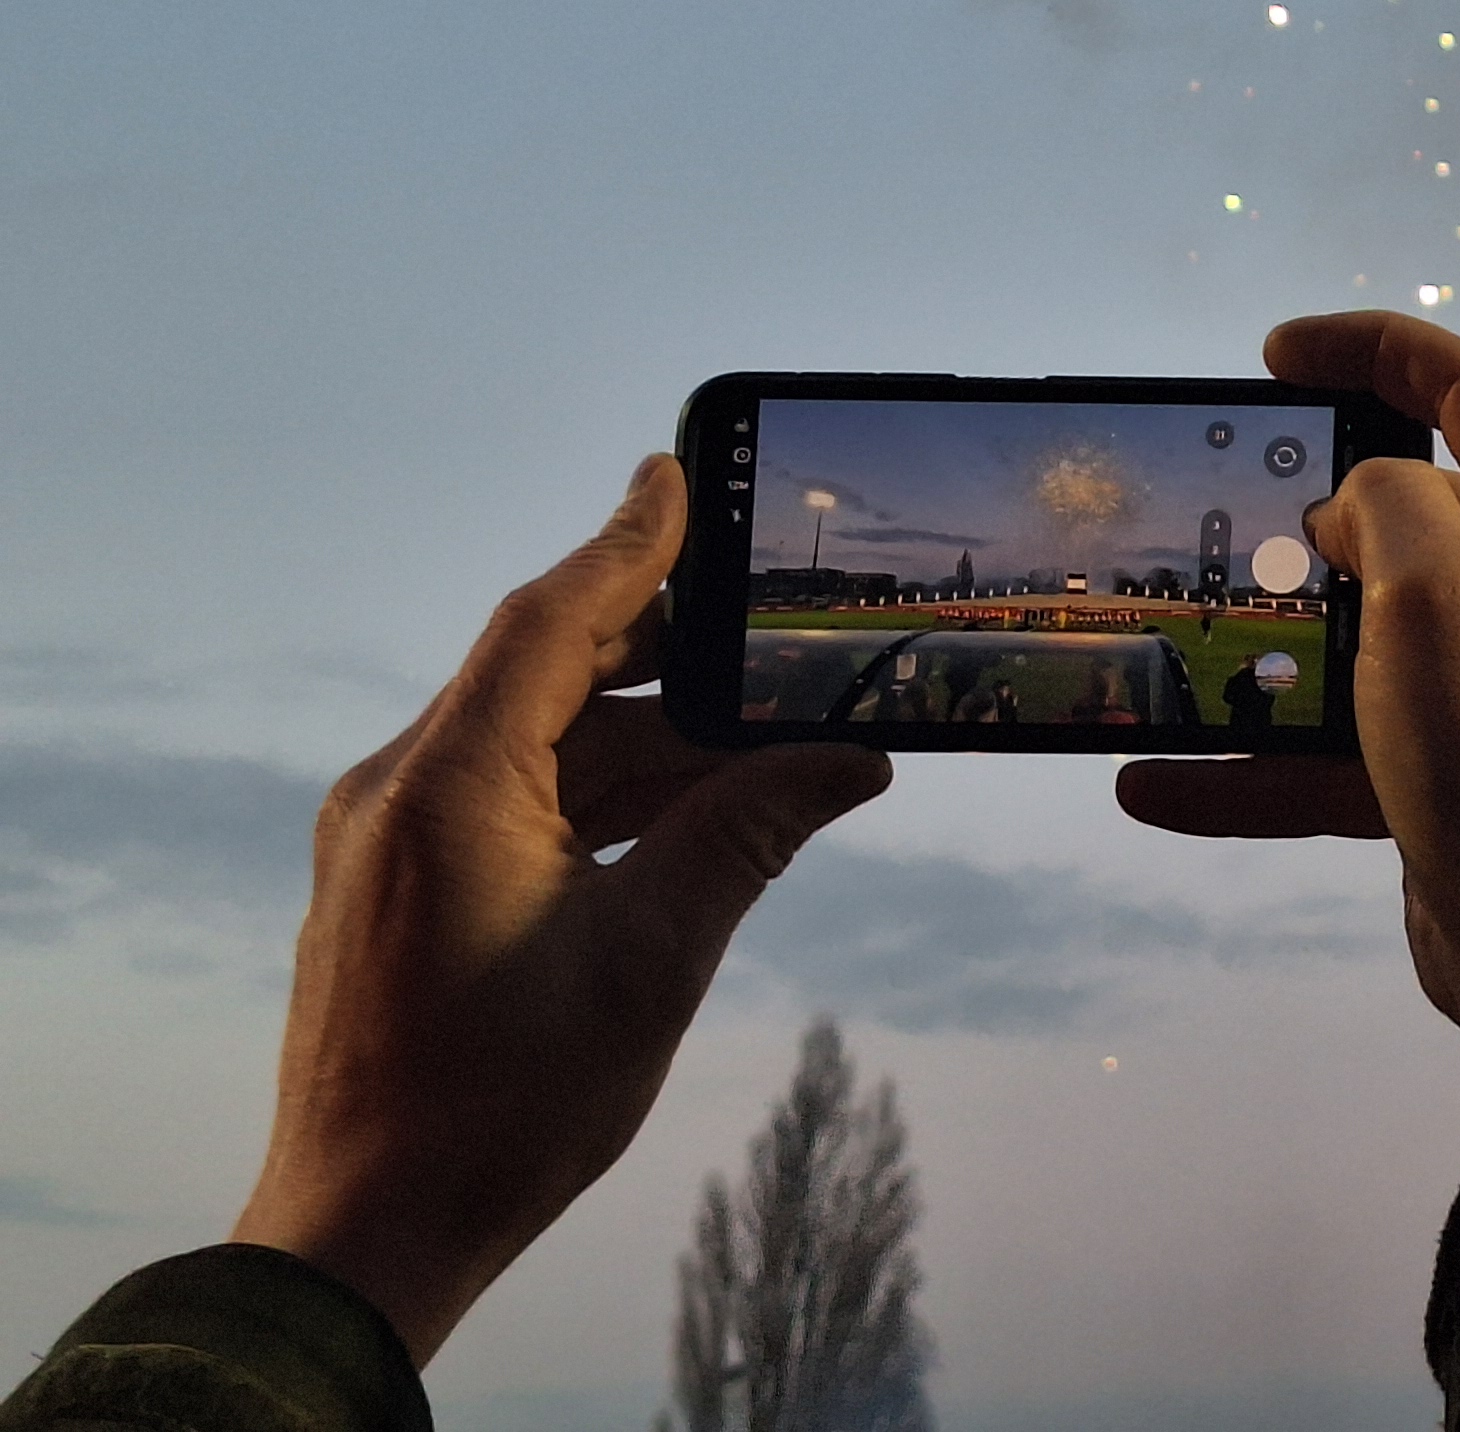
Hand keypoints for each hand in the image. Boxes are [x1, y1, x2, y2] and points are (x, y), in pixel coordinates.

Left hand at [229, 458, 890, 1362]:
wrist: (370, 1229)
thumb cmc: (502, 1104)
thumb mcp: (654, 955)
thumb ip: (746, 833)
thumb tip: (847, 759)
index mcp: (449, 784)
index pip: (553, 620)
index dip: (628, 544)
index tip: (678, 471)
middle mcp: (403, 791)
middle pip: (551, 673)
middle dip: (671, 649)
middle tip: (774, 612)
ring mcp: (394, 841)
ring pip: (542, 745)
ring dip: (653, 740)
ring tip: (774, 737)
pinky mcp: (402, 888)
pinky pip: (515, 800)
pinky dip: (605, 794)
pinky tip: (697, 809)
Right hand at [1118, 312, 1459, 1121]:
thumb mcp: (1434, 590)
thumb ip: (1389, 504)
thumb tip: (1363, 504)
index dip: (1378, 349)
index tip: (1278, 352)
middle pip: (1423, 508)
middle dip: (1321, 508)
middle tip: (1235, 507)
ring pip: (1372, 632)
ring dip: (1277, 643)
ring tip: (1189, 641)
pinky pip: (1348, 743)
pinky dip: (1263, 760)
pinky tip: (1159, 783)